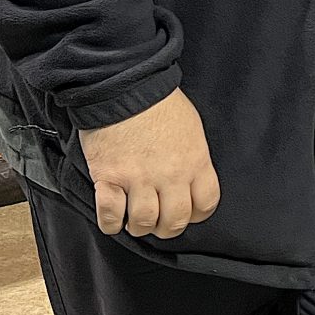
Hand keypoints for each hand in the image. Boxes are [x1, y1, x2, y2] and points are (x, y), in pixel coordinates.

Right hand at [78, 88, 220, 239]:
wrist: (124, 86)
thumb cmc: (159, 102)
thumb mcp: (191, 127)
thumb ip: (193, 157)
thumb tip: (190, 178)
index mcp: (195, 161)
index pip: (206, 204)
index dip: (196, 214)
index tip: (187, 212)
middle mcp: (170, 175)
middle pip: (175, 220)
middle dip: (167, 227)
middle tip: (158, 221)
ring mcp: (138, 178)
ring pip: (144, 222)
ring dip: (139, 227)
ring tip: (134, 219)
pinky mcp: (109, 177)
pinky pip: (110, 215)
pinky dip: (111, 223)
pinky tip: (114, 219)